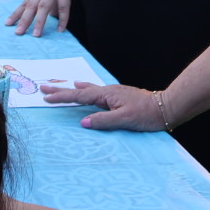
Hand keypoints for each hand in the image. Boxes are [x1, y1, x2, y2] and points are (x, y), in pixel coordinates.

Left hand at [6, 0, 95, 35]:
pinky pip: (63, 7)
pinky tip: (61, 28)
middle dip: (24, 20)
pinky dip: (62, 19)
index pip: (25, 2)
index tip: (8, 23)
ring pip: (43, 6)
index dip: (17, 13)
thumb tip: (49, 15)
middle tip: (18, 32)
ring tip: (36, 34)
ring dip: (39, 21)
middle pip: (31, 5)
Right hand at [39, 81, 162, 129]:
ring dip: (71, 90)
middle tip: (44, 88)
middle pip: (79, 91)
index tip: (46, 97)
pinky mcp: (118, 97)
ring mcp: (113, 93)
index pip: (79, 97)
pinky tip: (84, 89)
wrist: (166, 107)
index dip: (61, 97)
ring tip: (60, 87)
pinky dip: (84, 90)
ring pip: (87, 90)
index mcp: (106, 95)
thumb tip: (83, 122)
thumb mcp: (124, 120)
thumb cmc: (147, 114)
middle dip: (61, 90)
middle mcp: (107, 91)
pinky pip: (95, 92)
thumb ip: (103, 120)